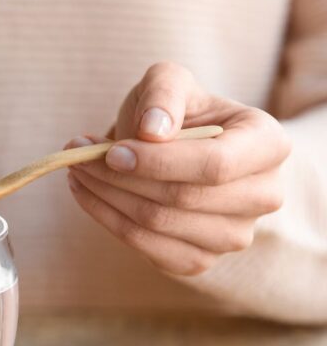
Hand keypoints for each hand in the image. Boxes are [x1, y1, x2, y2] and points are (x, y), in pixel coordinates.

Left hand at [66, 61, 290, 275]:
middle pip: (181, 198)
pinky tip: (88, 194)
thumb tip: (152, 130)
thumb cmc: (175, 113)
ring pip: (158, 224)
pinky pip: (145, 247)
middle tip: (78, 157)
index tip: (111, 152)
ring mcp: (233, 236)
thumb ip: (163, 93)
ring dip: (106, 198)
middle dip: (119, 178)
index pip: (215, 165)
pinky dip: (107, 220)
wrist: (174, 151)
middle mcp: (262, 196)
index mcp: (268, 145)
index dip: (158, 162)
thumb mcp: (169, 84)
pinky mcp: (199, 261)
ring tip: (79, 170)